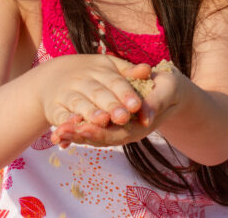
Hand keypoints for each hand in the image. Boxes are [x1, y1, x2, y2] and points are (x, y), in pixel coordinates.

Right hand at [39, 54, 150, 133]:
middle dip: (111, 105)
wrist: (52, 76)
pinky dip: (65, 121)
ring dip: (90, 112)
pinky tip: (74, 126)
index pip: (115, 82)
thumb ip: (128, 72)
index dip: (126, 93)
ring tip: (102, 121)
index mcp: (100, 71)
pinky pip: (60, 115)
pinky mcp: (54, 108)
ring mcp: (67, 93)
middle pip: (98, 93)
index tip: (138, 105)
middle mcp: (82, 81)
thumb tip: (148, 70)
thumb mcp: (109, 68)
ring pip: (79, 103)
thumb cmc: (90, 75)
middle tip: (124, 117)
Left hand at [52, 62, 182, 147]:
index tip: (81, 128)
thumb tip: (146, 116)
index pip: (116, 133)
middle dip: (80, 135)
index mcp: (140, 126)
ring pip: (94, 135)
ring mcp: (119, 129)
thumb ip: (156, 102)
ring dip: (75, 135)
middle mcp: (127, 132)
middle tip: (60, 133)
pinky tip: (61, 130)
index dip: (98, 131)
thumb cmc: (169, 88)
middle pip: (101, 138)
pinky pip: (93, 128)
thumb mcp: (167, 90)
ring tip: (56, 134)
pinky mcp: (112, 123)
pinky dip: (78, 129)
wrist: (171, 92)